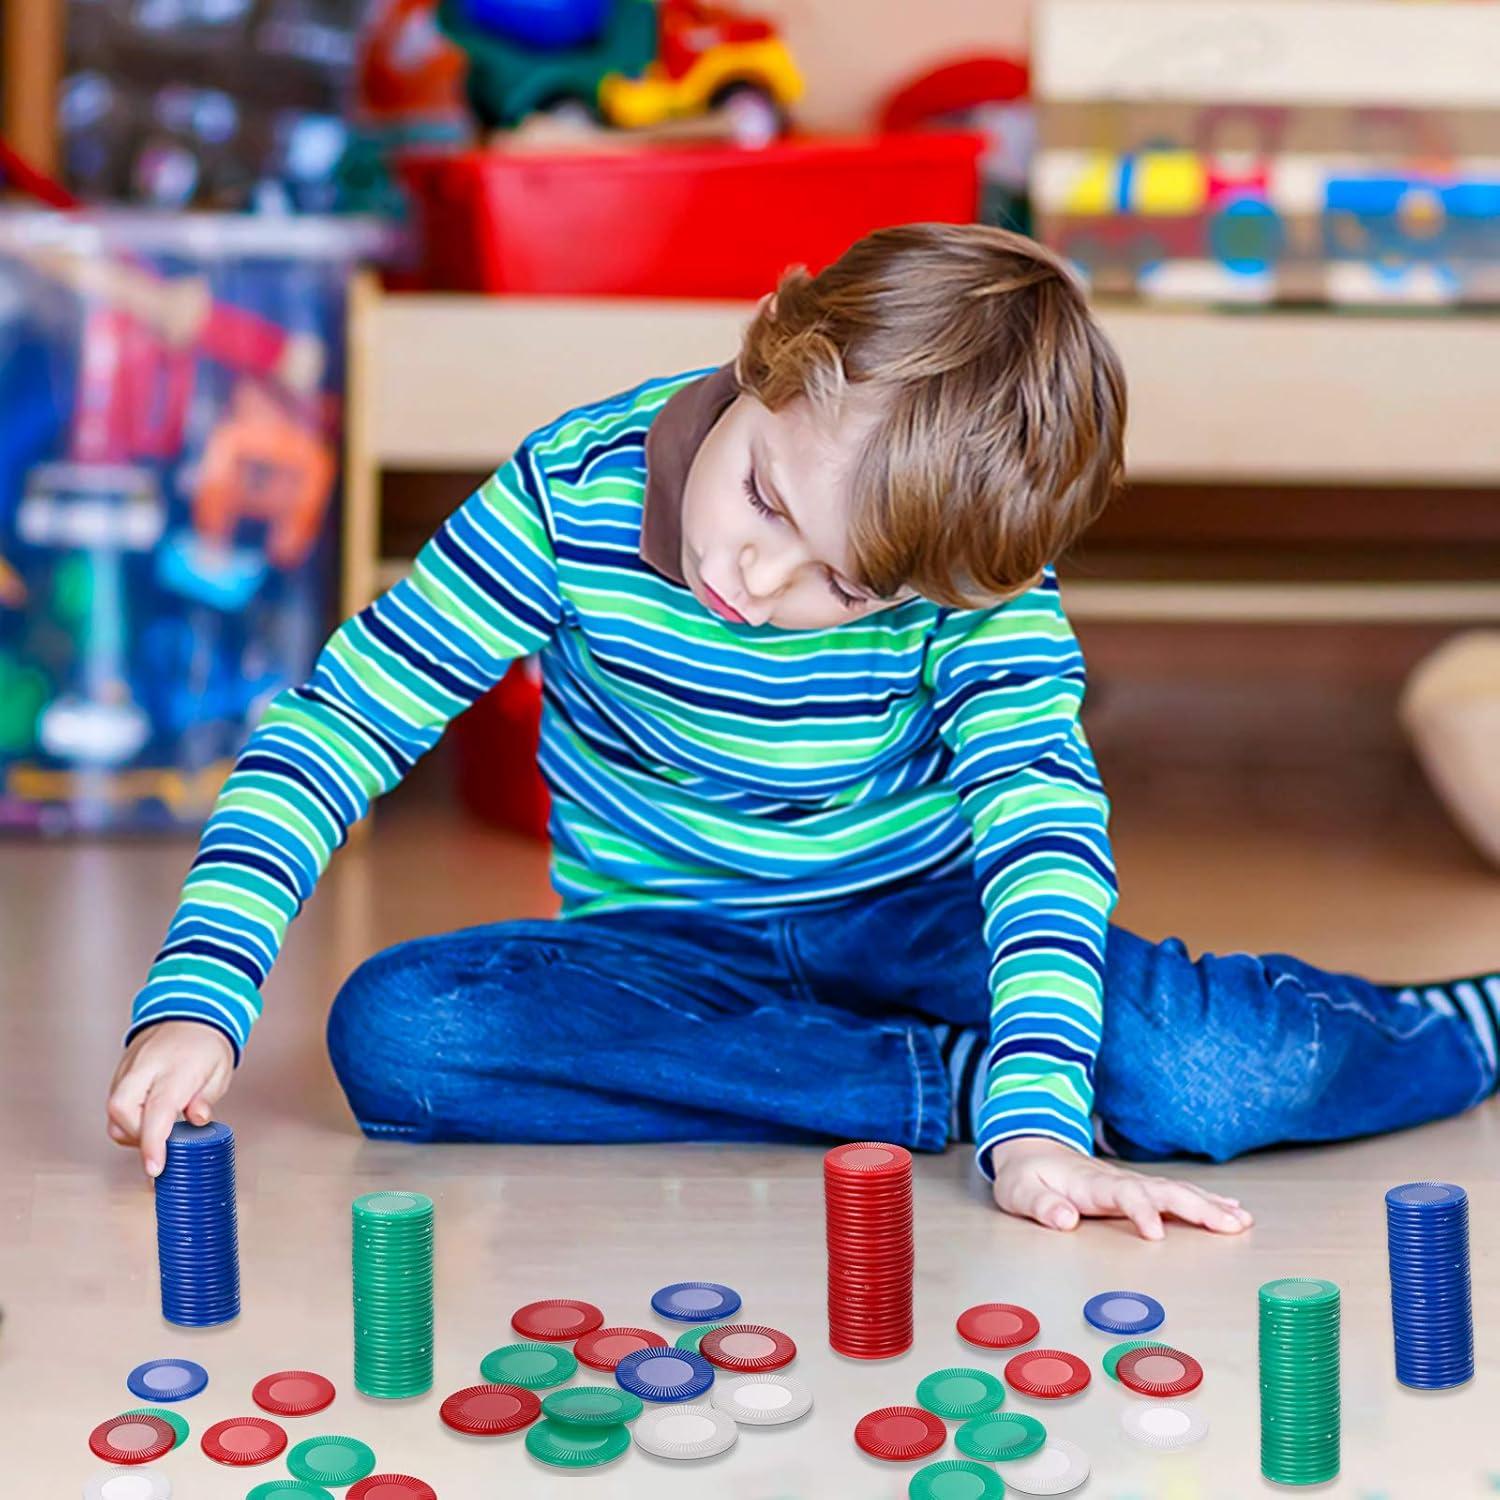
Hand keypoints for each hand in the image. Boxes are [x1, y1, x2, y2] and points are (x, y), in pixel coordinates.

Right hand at [107, 1021, 234, 1177]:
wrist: (187, 1013)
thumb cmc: (206, 1046)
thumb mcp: (219, 1072)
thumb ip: (206, 1098)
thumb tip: (196, 1119)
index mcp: (176, 1068)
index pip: (159, 1110)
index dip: (154, 1143)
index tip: (154, 1168)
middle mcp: (145, 1068)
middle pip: (122, 1110)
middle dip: (137, 1137)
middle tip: (163, 1144)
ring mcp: (128, 1069)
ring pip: (113, 1112)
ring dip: (132, 1131)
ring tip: (159, 1130)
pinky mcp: (119, 1074)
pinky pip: (114, 1105)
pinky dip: (127, 1120)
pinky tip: (148, 1119)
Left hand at [989, 1136, 1253, 1239]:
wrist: (1030, 1149)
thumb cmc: (1025, 1176)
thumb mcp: (1019, 1192)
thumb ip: (1041, 1205)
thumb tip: (1065, 1220)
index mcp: (1089, 1184)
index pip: (1122, 1194)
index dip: (1140, 1211)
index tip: (1156, 1235)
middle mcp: (1117, 1180)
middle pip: (1162, 1190)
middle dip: (1197, 1207)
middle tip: (1232, 1226)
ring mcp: (1130, 1182)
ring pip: (1175, 1190)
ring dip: (1209, 1204)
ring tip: (1242, 1221)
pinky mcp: (1137, 1189)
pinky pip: (1174, 1194)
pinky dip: (1204, 1201)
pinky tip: (1230, 1211)